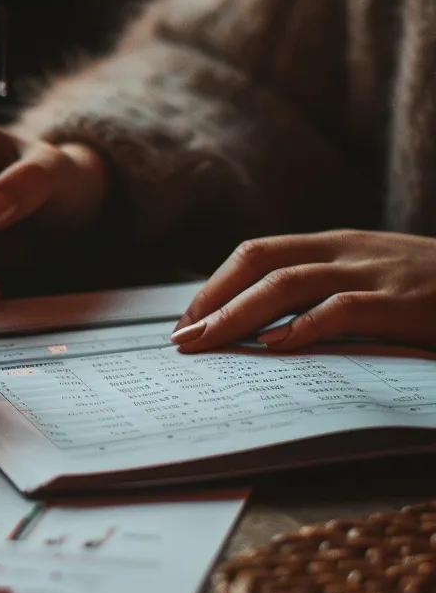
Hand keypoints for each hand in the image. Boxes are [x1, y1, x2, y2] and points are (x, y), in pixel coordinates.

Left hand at [170, 230, 435, 352]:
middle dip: (213, 301)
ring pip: (287, 284)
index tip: (188, 321)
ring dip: (238, 316)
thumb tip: (264, 329)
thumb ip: (325, 292)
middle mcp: (348, 251)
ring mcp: (376, 273)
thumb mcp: (374, 279)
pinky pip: (342, 310)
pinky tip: (276, 348)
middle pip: (260, 264)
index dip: (216, 286)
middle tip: (182, 339)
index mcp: (336, 244)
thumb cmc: (433, 292)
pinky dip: (304, 328)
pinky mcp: (404, 301)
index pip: (258, 254)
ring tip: (206, 344)